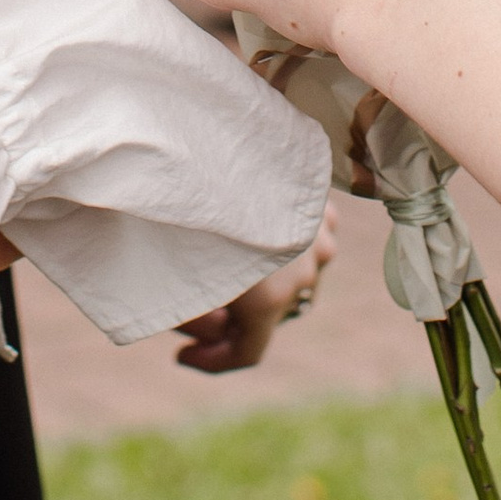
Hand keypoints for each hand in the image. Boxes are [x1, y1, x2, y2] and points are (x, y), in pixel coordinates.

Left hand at [174, 198, 339, 373]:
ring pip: (294, 280)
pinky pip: (308, 242)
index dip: (211, 362)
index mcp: (271, 300)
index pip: (247, 354)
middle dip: (235, 318)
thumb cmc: (191, 209)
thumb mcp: (177, 270)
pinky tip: (255, 228)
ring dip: (265, 282)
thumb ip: (194, 314)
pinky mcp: (323, 207)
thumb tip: (212, 328)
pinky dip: (284, 247)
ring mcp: (320, 239)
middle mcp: (305, 274)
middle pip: (269, 316)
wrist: (218, 137)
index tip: (181, 355)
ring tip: (225, 262)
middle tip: (199, 302)